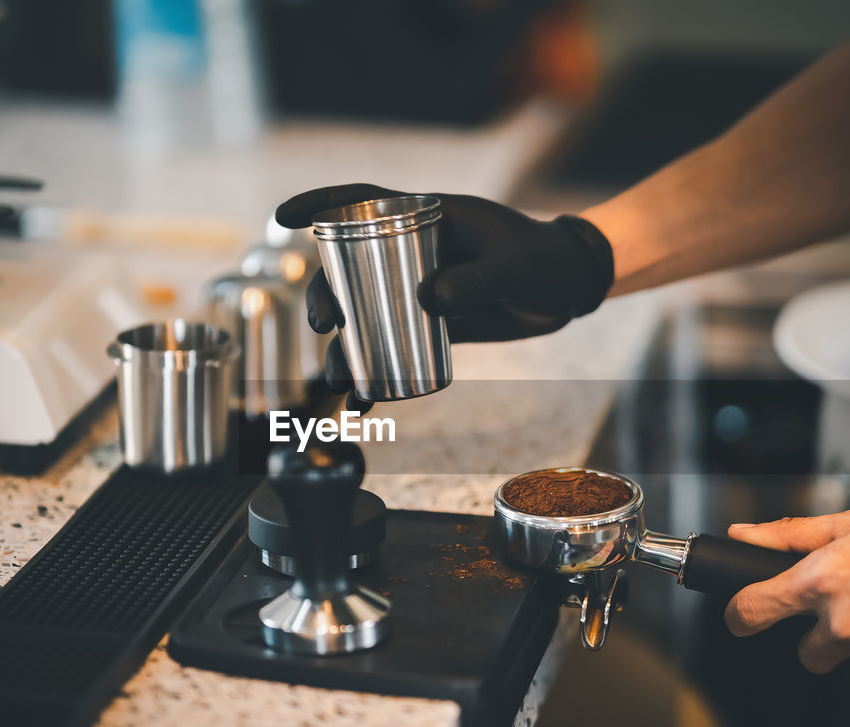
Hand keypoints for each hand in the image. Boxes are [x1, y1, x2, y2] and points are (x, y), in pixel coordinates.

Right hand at [275, 184, 613, 406]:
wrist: (568, 289)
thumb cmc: (543, 260)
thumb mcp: (514, 265)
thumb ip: (478, 279)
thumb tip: (431, 301)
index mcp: (424, 217)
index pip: (360, 200)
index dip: (318, 203)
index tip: (282, 215)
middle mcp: (411, 251)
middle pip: (348, 268)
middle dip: (325, 297)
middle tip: (326, 326)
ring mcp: (417, 288)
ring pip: (364, 313)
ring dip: (343, 347)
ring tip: (338, 378)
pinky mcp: (431, 322)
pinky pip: (392, 345)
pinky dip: (375, 375)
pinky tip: (362, 403)